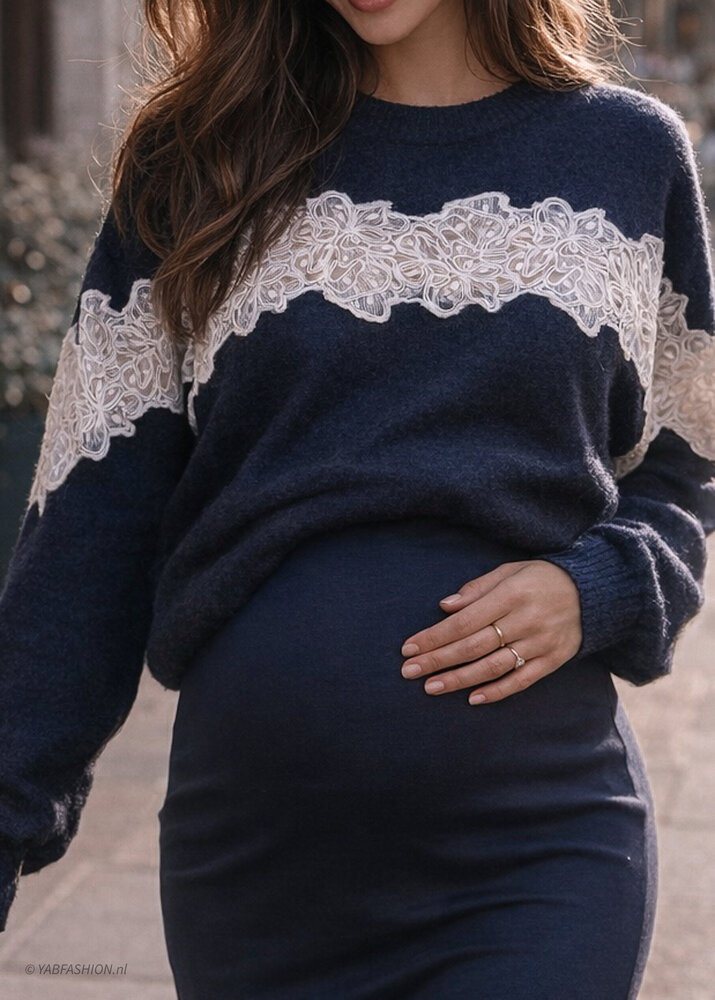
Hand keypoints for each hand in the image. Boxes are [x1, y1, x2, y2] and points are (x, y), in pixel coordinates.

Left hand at [399, 560, 582, 703]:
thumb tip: (445, 606)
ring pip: (493, 666)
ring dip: (459, 679)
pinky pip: (521, 680)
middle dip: (438, 660)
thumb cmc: (541, 578)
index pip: (464, 621)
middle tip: (409, 672)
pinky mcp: (553, 660)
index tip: (409, 648)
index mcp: (511, 594)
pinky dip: (497, 691)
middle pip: (473, 646)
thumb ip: (477, 588)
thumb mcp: (510, 571)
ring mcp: (540, 643)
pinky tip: (472, 699)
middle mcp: (525, 620)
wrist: (593, 591)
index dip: (434, 636)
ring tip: (431, 687)